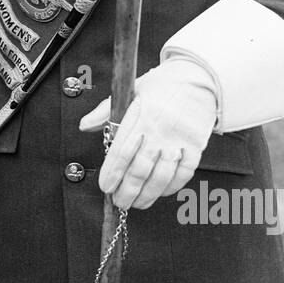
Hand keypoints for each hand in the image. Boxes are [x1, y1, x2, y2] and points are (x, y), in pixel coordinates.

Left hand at [79, 57, 218, 210]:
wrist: (199, 78)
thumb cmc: (161, 85)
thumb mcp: (131, 90)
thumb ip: (106, 110)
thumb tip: (84, 125)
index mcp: (142, 114)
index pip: (122, 151)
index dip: (112, 173)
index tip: (105, 187)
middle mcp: (161, 128)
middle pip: (141, 168)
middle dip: (127, 190)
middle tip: (119, 202)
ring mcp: (180, 139)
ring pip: (162, 175)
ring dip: (148, 194)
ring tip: (137, 204)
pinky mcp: (197, 145)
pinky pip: (184, 173)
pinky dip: (171, 187)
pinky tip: (160, 193)